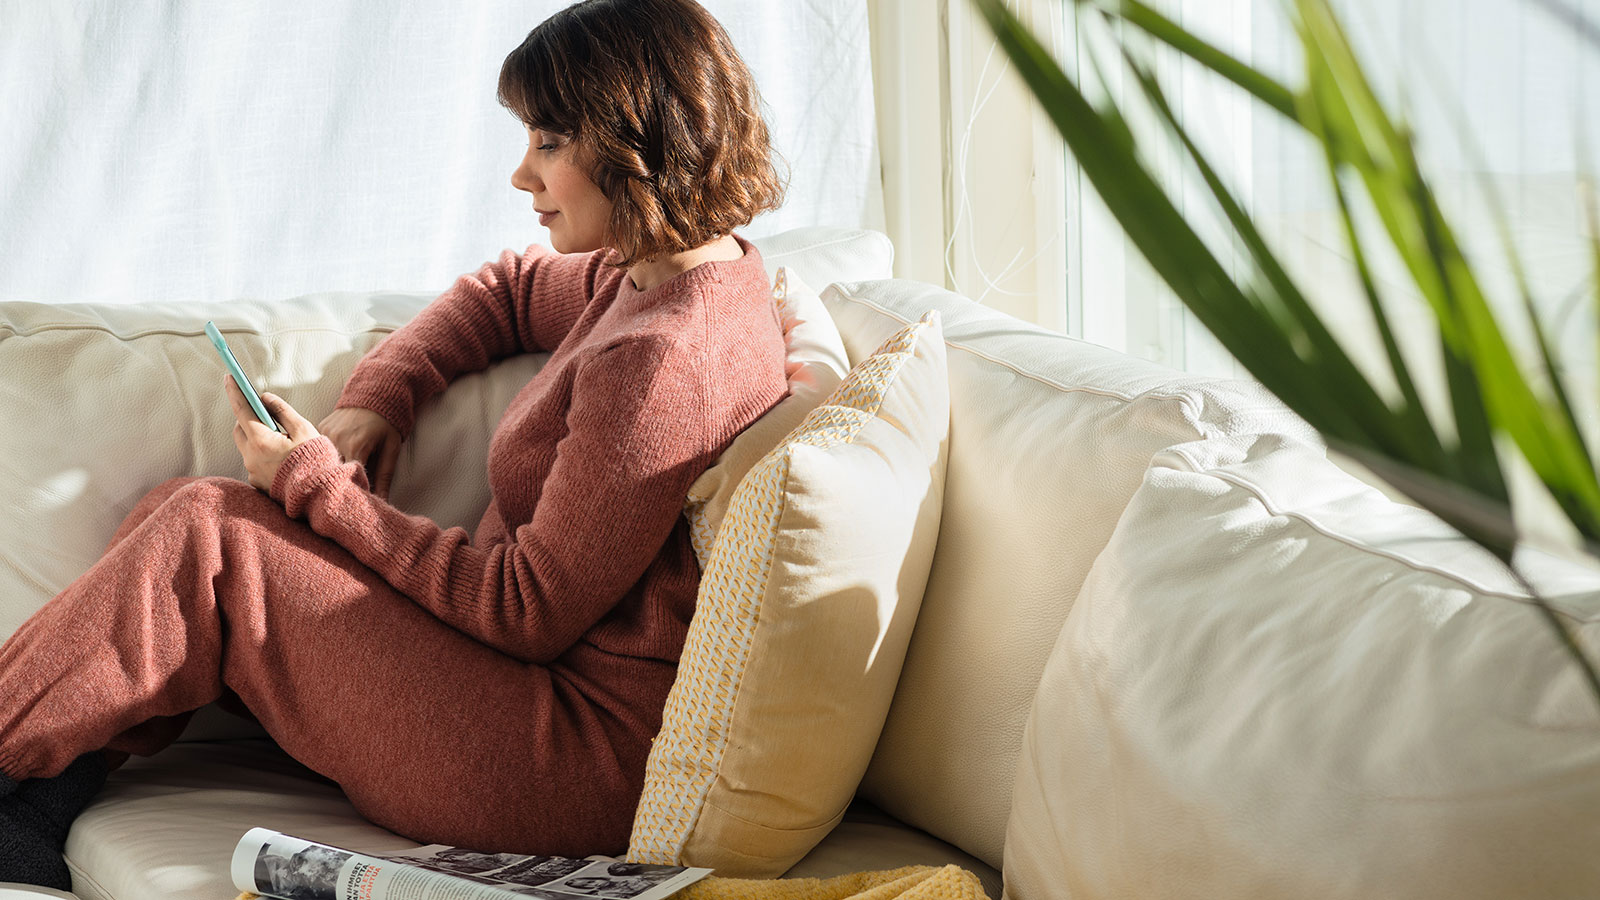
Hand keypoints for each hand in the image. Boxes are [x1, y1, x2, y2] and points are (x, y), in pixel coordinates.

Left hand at [224, 376, 319, 493]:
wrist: (320, 493)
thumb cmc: (315, 459)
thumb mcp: (304, 429)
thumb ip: (283, 411)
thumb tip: (265, 398)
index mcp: (261, 441)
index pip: (242, 410)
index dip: (235, 392)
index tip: (229, 376)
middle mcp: (251, 457)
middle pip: (240, 430)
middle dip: (247, 418)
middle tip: (262, 411)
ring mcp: (253, 472)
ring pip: (247, 447)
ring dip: (257, 438)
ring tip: (279, 437)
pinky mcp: (258, 483)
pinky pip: (255, 463)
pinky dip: (263, 455)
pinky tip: (281, 457)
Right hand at [317, 406, 402, 499]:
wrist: (376, 395)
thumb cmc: (387, 424)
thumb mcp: (391, 450)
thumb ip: (385, 477)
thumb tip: (382, 500)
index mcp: (356, 446)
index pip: (348, 478)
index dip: (351, 491)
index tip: (354, 502)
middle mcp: (337, 439)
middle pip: (332, 470)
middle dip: (338, 482)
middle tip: (341, 494)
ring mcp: (325, 432)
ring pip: (322, 460)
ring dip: (328, 470)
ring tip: (334, 480)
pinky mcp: (320, 427)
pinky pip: (318, 448)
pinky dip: (323, 456)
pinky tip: (328, 462)